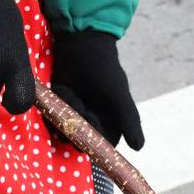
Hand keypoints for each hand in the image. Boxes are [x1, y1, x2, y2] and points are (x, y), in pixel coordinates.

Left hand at [49, 29, 144, 149]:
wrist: (82, 44)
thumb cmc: (105, 71)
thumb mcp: (119, 97)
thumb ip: (130, 122)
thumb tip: (139, 149)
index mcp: (110, 121)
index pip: (102, 145)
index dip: (95, 142)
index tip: (91, 129)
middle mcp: (92, 119)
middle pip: (81, 140)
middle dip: (77, 128)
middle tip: (82, 108)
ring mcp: (74, 112)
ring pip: (66, 130)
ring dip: (66, 117)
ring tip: (74, 96)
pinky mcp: (59, 103)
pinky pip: (54, 117)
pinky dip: (56, 107)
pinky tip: (64, 90)